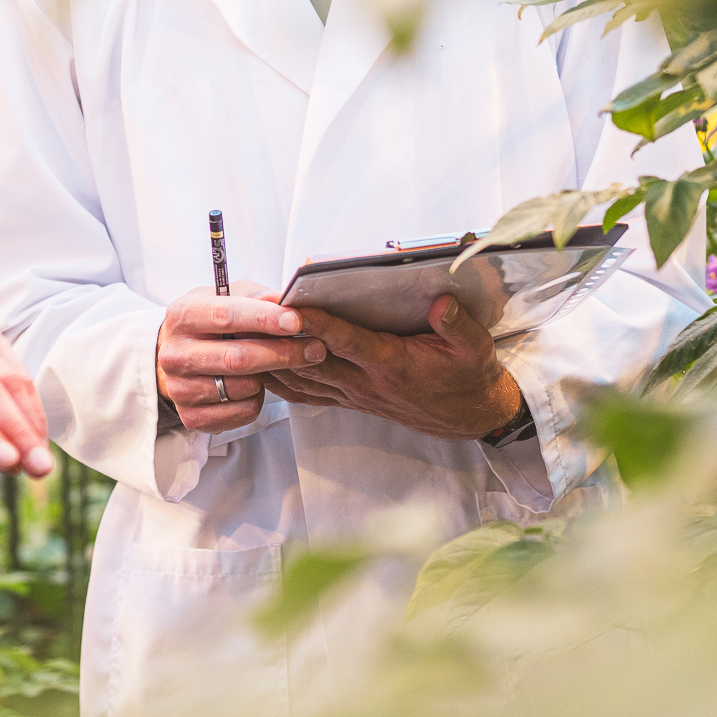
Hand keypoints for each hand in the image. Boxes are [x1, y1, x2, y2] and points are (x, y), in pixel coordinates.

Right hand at [157, 280, 327, 432]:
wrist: (177, 358)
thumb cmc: (209, 324)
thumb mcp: (227, 298)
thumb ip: (255, 296)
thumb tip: (281, 298)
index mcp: (182, 316)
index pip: (225, 316)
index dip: (264, 319)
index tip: (295, 321)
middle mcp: (176, 354)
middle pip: (237, 358)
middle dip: (282, 353)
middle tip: (313, 349)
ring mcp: (181, 389)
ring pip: (243, 388)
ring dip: (268, 378)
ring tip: (270, 365)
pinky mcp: (192, 417)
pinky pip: (243, 412)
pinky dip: (257, 399)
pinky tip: (251, 385)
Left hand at [267, 295, 521, 440]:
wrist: (467, 415)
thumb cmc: (467, 376)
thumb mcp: (474, 348)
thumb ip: (456, 325)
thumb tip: (442, 301)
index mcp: (392, 364)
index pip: (346, 341)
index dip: (317, 324)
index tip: (291, 306)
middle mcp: (365, 382)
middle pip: (312, 358)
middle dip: (280, 336)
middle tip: (249, 312)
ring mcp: (354, 394)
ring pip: (303, 378)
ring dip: (272, 359)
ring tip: (242, 335)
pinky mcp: (349, 400)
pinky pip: (307, 393)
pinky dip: (281, 381)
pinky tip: (258, 367)